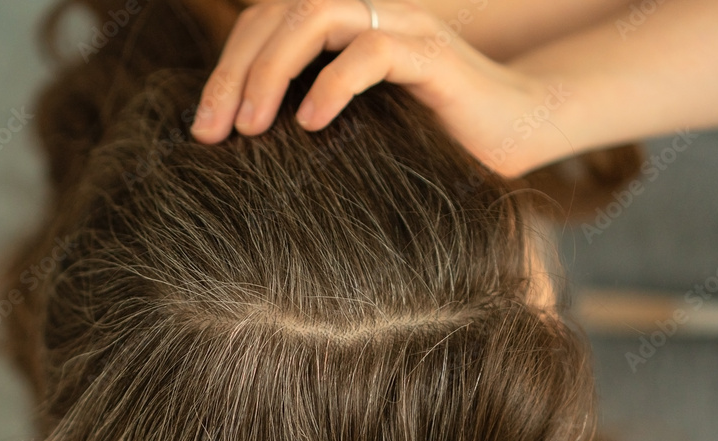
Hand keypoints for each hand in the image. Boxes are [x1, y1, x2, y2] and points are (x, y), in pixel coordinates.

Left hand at [190, 0, 568, 176]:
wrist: (516, 136)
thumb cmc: (429, 140)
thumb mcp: (352, 130)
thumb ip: (303, 119)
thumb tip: (238, 147)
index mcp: (339, 29)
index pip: (262, 25)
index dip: (224, 70)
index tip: (202, 131)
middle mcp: (366, 15)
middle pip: (278, 15)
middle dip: (233, 73)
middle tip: (211, 133)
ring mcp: (401, 27)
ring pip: (316, 17)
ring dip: (272, 71)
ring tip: (251, 129)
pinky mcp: (433, 53)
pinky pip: (372, 51)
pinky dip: (334, 85)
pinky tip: (311, 125)